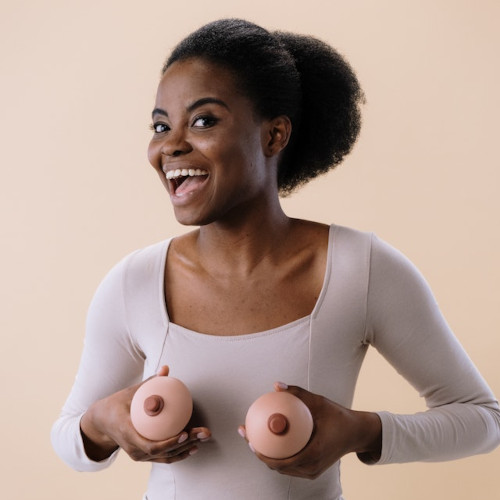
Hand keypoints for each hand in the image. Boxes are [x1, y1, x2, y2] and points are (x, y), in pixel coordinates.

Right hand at [80, 366, 210, 463]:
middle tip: (203, 432)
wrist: (102, 422)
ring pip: (165, 457)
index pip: (149, 444)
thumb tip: (166, 368)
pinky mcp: (143, 456)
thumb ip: (150, 382)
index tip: (184, 433)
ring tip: (203, 437)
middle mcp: (133, 449)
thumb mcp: (131, 392)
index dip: (168, 442)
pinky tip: (194, 444)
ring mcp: (138, 455)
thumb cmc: (118, 403)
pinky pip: (163, 457)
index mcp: (127, 433)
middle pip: (162, 452)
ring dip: (186, 449)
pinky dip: (179, 453)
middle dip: (186, 444)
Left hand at [238, 382, 380, 478]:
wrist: (356, 433)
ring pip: (284, 468)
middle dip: (260, 454)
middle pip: (279, 466)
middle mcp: (312, 467)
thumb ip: (298, 393)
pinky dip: (279, 456)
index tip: (251, 441)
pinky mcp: (313, 469)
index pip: (282, 461)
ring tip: (254, 438)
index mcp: (314, 454)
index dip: (264, 455)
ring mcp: (312, 470)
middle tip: (248, 436)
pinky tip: (270, 441)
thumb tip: (276, 385)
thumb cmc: (338, 416)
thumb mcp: (319, 402)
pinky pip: (291, 465)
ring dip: (268, 456)